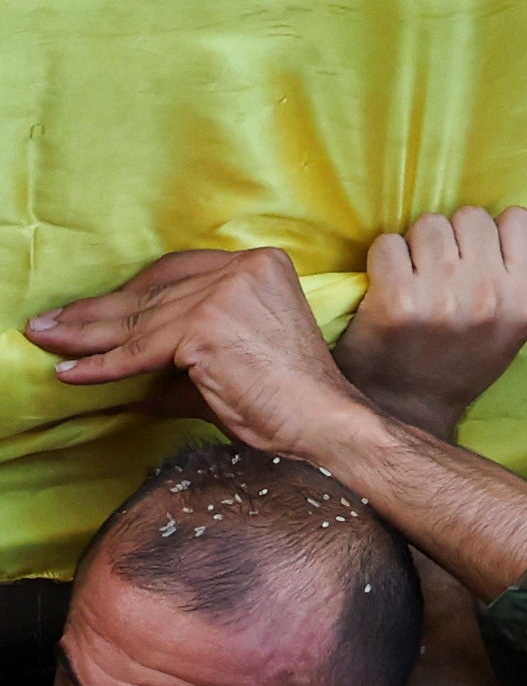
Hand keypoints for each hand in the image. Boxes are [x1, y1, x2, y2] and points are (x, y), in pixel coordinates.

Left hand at [26, 248, 371, 458]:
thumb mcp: (230, 360)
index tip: (89, 310)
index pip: (177, 271)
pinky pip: (141, 349)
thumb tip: (128, 378)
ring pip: (140, 318)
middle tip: (49, 325)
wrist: (319, 421)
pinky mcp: (207, 324)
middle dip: (95, 312)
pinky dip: (103, 364)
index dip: (129, 292)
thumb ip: (183, 357)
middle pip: (152, 291)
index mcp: (262, 264)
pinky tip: (74, 372)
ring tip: (49, 344)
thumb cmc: (283, 398)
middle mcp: (245, 267)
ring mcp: (227, 292)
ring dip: (86, 337)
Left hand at [334, 207, 526, 440]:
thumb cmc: (461, 362)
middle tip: (442, 271)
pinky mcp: (395, 300)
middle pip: (472, 216)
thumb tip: (506, 220)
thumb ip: (518, 275)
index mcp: (526, 302)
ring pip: (429, 224)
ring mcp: (442, 297)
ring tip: (416, 278)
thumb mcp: (512, 326)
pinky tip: (387, 286)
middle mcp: (489, 297)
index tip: (480, 257)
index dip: (495, 233)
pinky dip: (383, 259)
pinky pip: (388, 244)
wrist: (406, 410)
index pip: (519, 219)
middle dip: (455, 237)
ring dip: (417, 246)